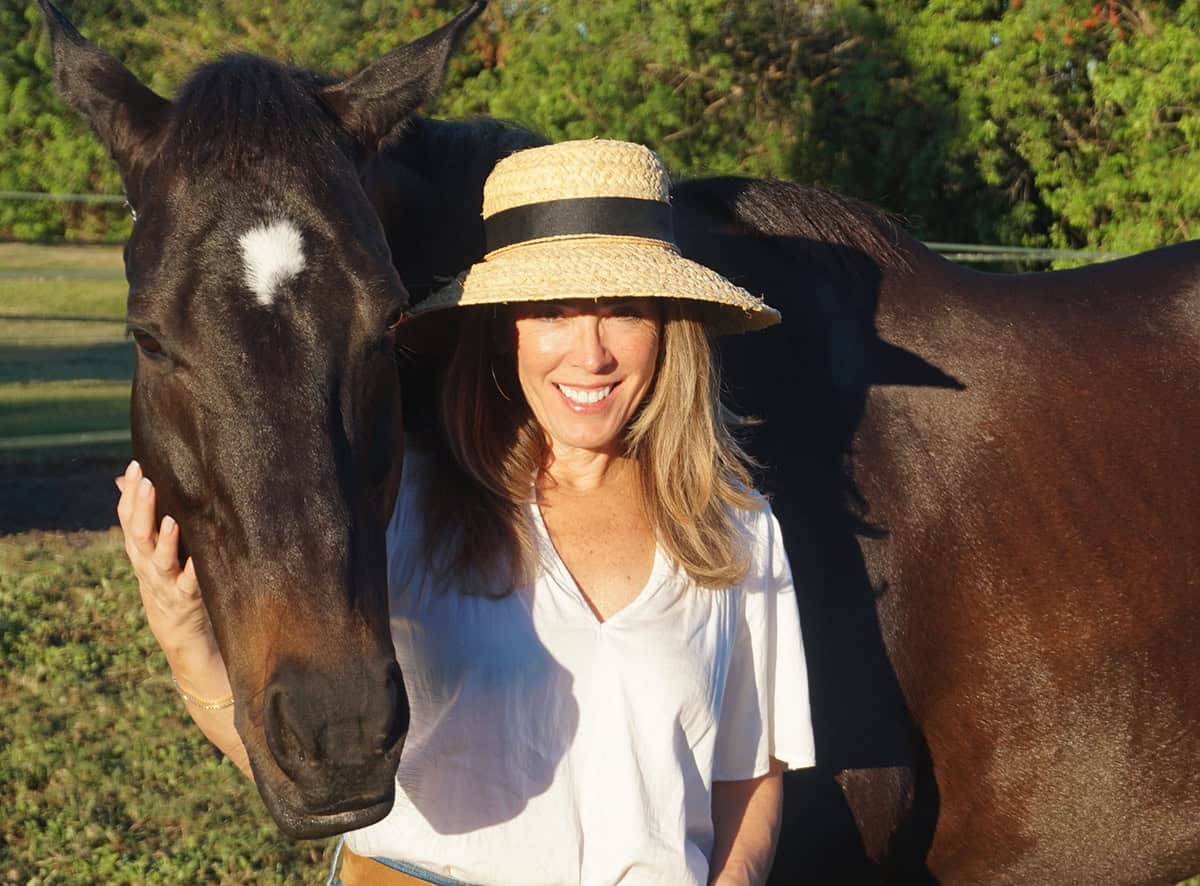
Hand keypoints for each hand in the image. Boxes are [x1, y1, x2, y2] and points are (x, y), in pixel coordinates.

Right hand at [115, 460, 229, 700]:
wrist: (184, 641)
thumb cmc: (175, 587)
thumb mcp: (159, 556)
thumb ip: (150, 522)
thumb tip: (133, 483)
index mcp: (141, 554)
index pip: (127, 519)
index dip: (129, 494)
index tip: (136, 466)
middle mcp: (148, 569)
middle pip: (138, 536)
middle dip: (141, 508)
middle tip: (146, 482)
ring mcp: (165, 588)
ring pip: (159, 562)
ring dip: (165, 541)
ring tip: (172, 519)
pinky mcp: (187, 604)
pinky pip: (189, 588)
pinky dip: (192, 575)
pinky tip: (197, 562)